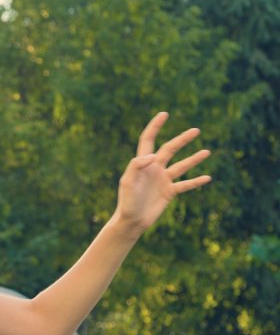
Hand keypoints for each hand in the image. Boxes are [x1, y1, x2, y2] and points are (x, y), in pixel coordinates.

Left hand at [113, 112, 211, 235]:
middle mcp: (154, 168)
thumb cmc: (126, 202)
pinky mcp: (169, 192)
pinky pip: (185, 185)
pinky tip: (208, 177)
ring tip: (207, 151)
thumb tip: (152, 155)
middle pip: (170, 149)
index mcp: (142, 163)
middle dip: (182, 139)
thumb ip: (136, 166)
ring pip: (181, 166)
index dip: (155, 126)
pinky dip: (196, 181)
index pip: (148, 140)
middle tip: (196, 130)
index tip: (164, 114)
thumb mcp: (127, 182)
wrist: (131, 221)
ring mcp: (163, 180)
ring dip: (194, 159)